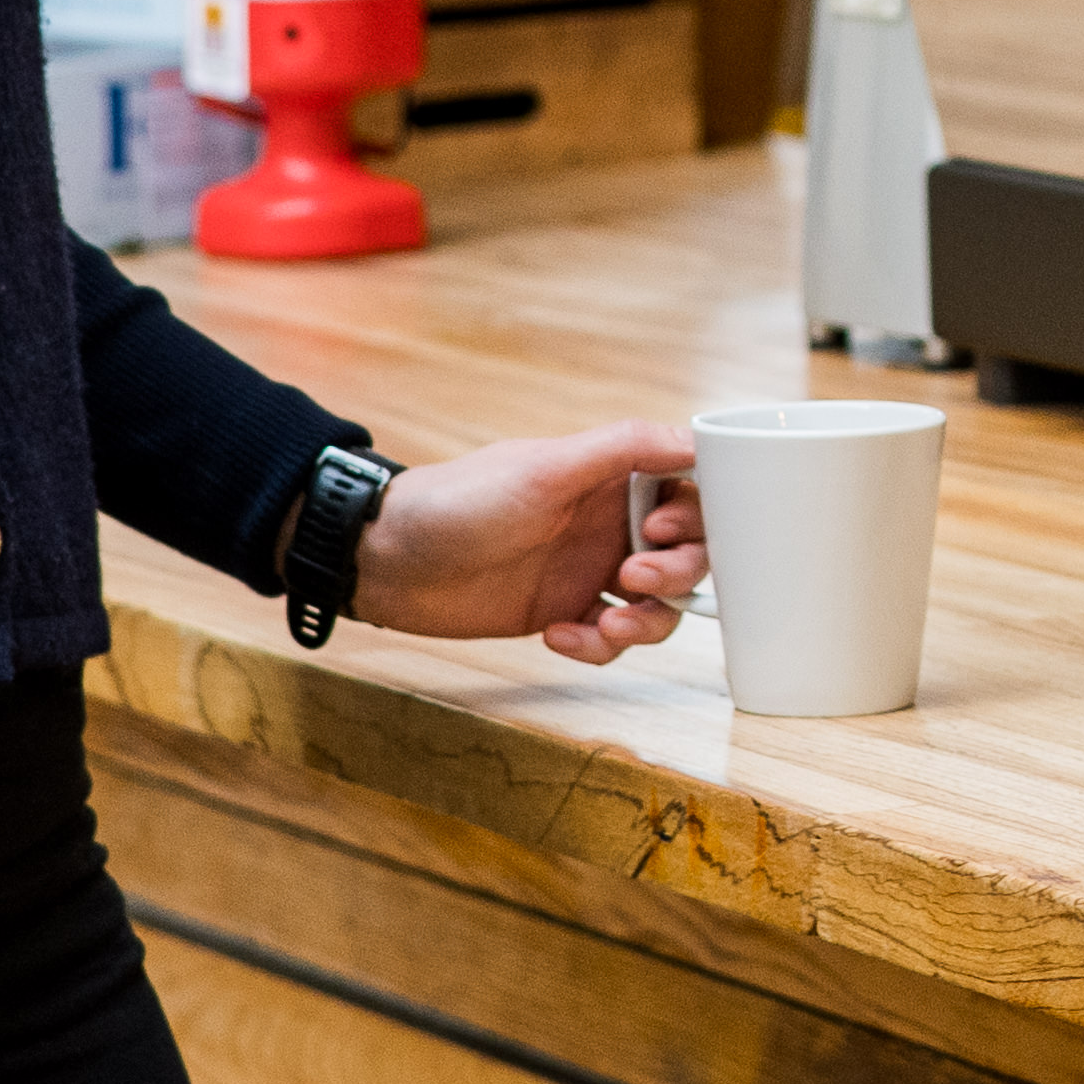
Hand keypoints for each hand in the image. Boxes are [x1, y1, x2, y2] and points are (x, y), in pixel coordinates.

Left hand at [347, 419, 709, 662]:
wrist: (387, 560)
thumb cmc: (458, 501)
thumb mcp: (544, 469)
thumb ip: (624, 449)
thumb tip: (696, 437)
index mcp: (611, 476)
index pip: (690, 489)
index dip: (696, 516)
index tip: (662, 530)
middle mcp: (609, 522)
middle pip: (686, 553)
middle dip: (674, 572)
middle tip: (631, 576)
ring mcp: (588, 569)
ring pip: (657, 604)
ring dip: (645, 621)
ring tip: (605, 624)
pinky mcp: (564, 612)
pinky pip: (610, 638)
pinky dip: (598, 645)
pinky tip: (559, 636)